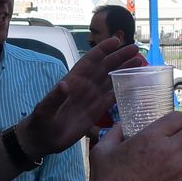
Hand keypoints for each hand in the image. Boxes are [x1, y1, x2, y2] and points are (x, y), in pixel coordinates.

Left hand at [18, 37, 140, 156]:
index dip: (103, 49)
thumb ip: (54, 97)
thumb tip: (64, 84)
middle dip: (119, 57)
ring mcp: (92, 97)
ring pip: (111, 79)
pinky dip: (124, 90)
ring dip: (124, 70)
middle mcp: (85, 85)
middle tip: (135, 49)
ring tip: (140, 63)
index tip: (116, 40)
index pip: (90, 60)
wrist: (44, 140)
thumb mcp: (45, 109)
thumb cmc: (41, 122)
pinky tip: (135, 85)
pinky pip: (113, 97)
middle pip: (105, 67)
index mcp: (74, 80)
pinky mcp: (97, 111)